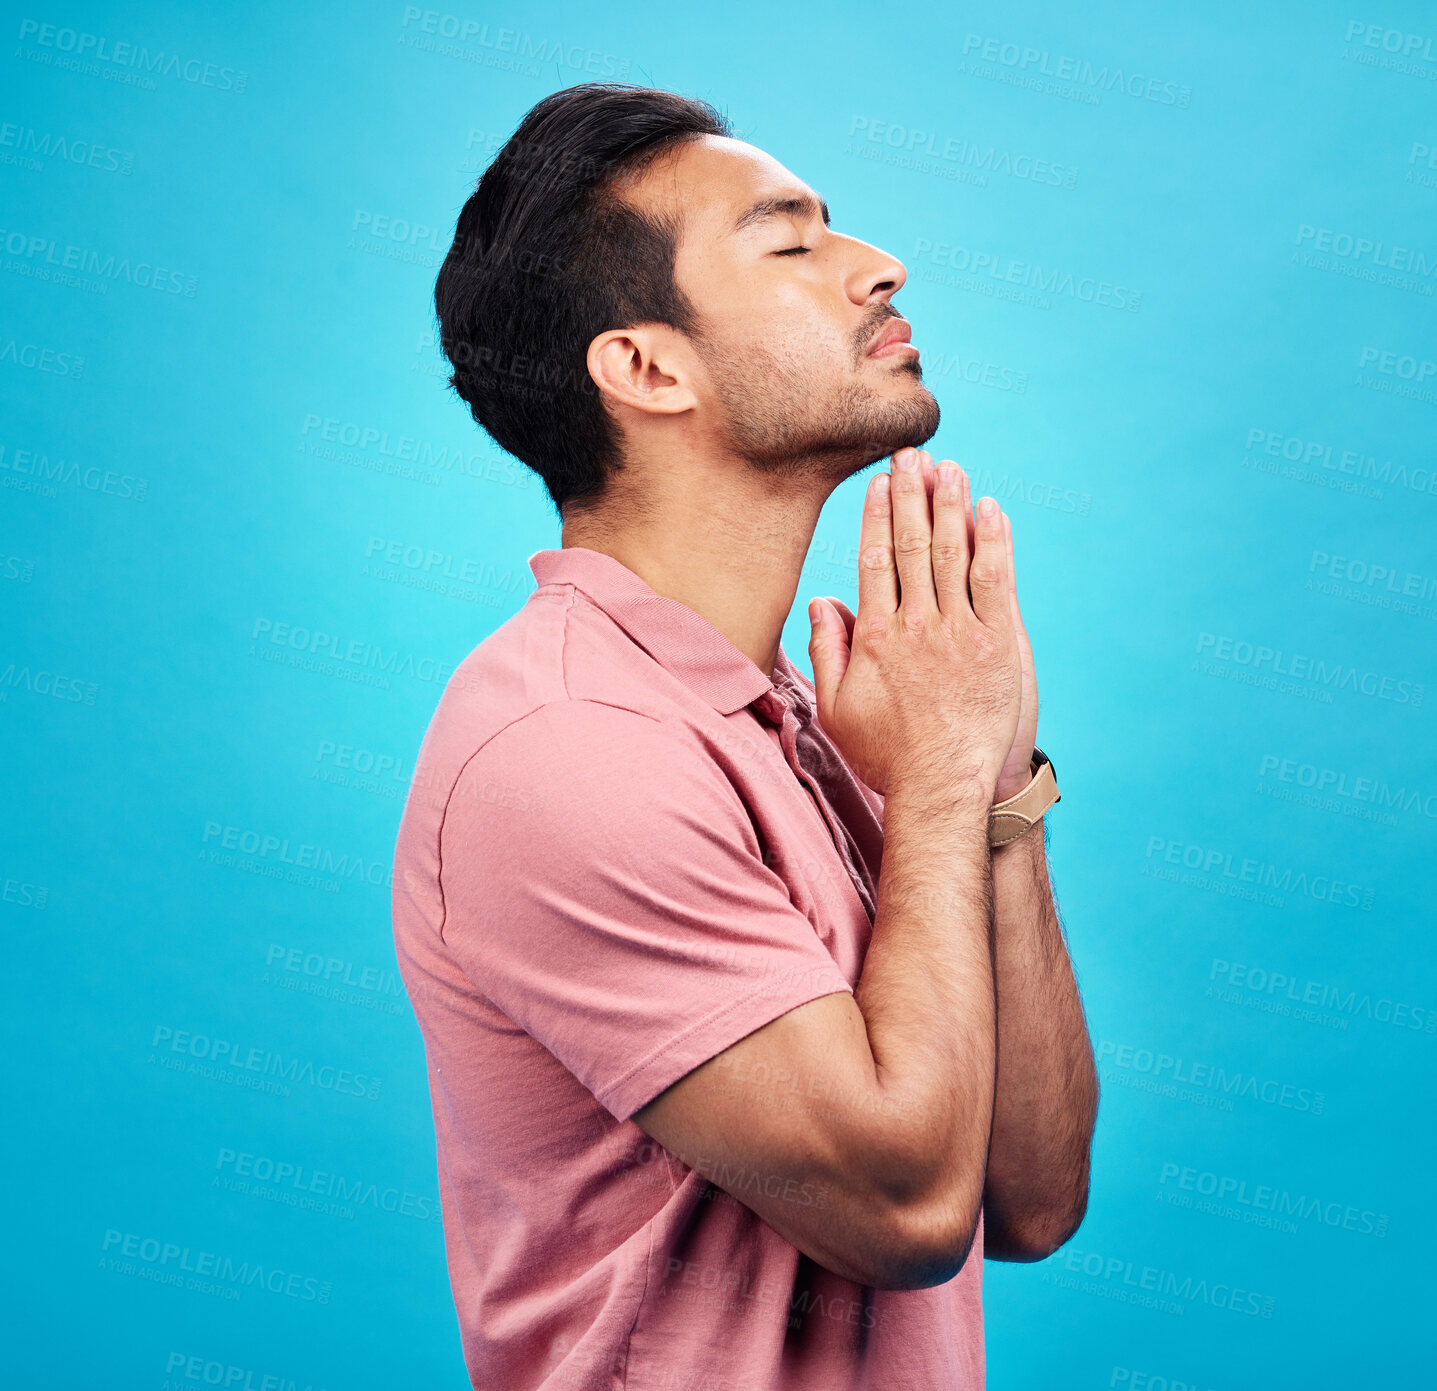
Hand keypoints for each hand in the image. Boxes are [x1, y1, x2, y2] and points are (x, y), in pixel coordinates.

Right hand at [806, 447, 1021, 802]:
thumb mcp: (836, 708)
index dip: (880, 516)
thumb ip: (826, 651)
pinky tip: (992, 511)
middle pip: (914, 545)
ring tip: (950, 468)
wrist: (942, 788)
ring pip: (955, 553)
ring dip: (951, 505)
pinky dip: (994, 542)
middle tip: (913, 455)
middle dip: (913, 494)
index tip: (882, 483)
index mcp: (876, 636)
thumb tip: (821, 602)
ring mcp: (960, 632)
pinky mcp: (998, 644)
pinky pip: (996, 581)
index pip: (876, 560)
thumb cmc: (886, 755)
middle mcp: (916, 625)